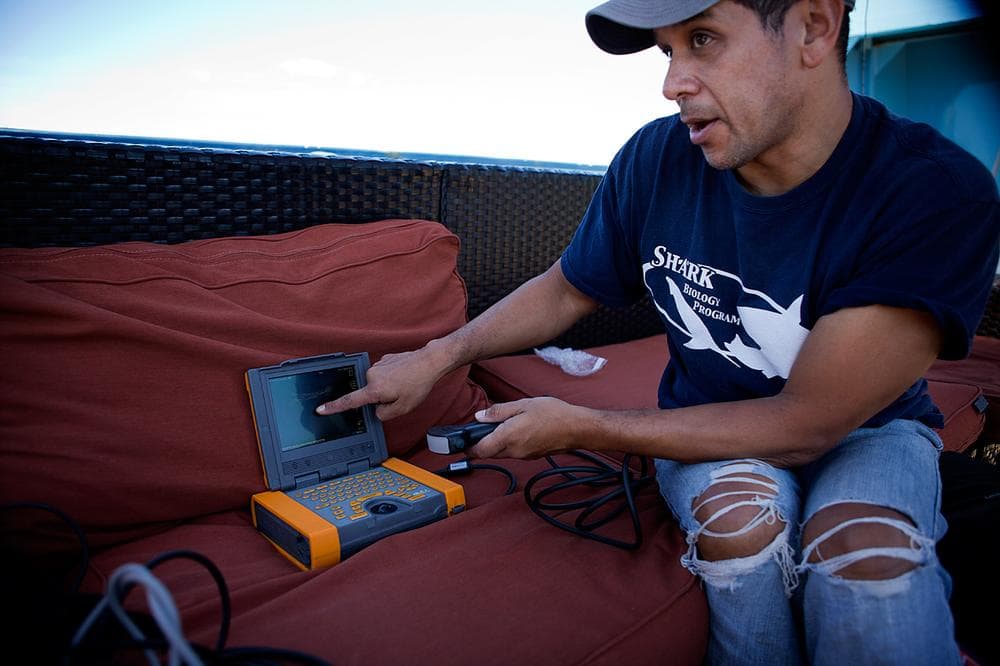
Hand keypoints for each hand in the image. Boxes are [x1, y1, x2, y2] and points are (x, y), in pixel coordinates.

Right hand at [315, 347, 448, 420]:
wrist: (429, 362)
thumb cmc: (417, 384)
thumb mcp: (402, 408)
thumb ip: (383, 414)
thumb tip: (376, 410)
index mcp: (374, 389)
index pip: (350, 401)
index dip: (334, 407)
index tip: (320, 409)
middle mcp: (372, 375)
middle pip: (370, 394)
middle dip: (382, 398)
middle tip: (401, 395)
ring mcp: (378, 365)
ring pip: (378, 384)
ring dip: (388, 387)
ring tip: (405, 384)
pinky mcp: (385, 359)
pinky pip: (384, 374)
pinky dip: (392, 378)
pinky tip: (405, 376)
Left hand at [469, 397, 591, 458]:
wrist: (577, 428)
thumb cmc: (553, 414)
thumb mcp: (523, 405)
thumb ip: (499, 412)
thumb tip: (479, 416)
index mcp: (508, 437)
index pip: (478, 451)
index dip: (467, 447)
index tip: (462, 440)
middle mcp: (513, 450)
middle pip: (488, 452)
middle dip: (482, 442)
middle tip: (483, 426)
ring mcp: (523, 455)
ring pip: (501, 452)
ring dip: (496, 442)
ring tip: (505, 424)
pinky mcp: (531, 456)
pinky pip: (513, 451)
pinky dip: (510, 443)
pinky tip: (519, 429)